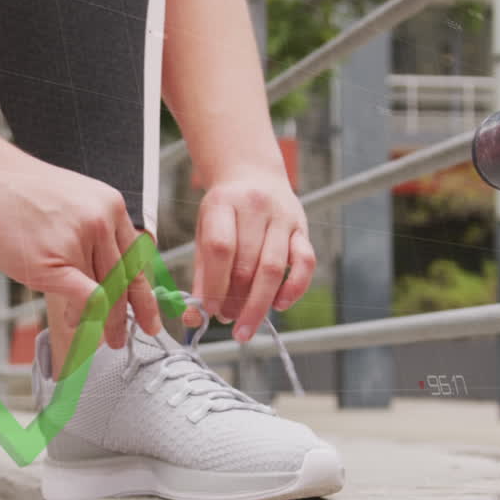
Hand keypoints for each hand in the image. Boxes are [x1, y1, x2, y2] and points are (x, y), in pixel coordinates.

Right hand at [0, 144, 160, 348]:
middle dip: (128, 317)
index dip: (144, 293)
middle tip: (123, 338)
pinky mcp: (55, 261)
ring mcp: (79, 240)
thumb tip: (101, 273)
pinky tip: (73, 322)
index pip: (136, 258)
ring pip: (105, 293)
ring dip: (101, 321)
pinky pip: (87, 298)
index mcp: (110, 206)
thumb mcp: (71, 201)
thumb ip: (91, 232)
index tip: (148, 314)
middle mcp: (101, 221)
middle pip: (125, 280)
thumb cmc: (16, 191)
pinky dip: (83, 317)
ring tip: (98, 338)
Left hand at [182, 166, 314, 342]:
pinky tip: (280, 305)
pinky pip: (306, 262)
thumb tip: (193, 317)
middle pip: (248, 264)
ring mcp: (282, 217)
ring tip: (245, 325)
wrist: (253, 174)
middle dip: (236, 301)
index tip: (208, 310)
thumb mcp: (204, 231)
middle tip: (228, 321)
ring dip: (260, 304)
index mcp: (223, 204)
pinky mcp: (302, 227)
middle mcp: (255, 207)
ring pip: (275, 268)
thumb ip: (202, 274)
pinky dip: (294, 289)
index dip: (215, 284)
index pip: (220, 248)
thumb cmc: (225, 211)